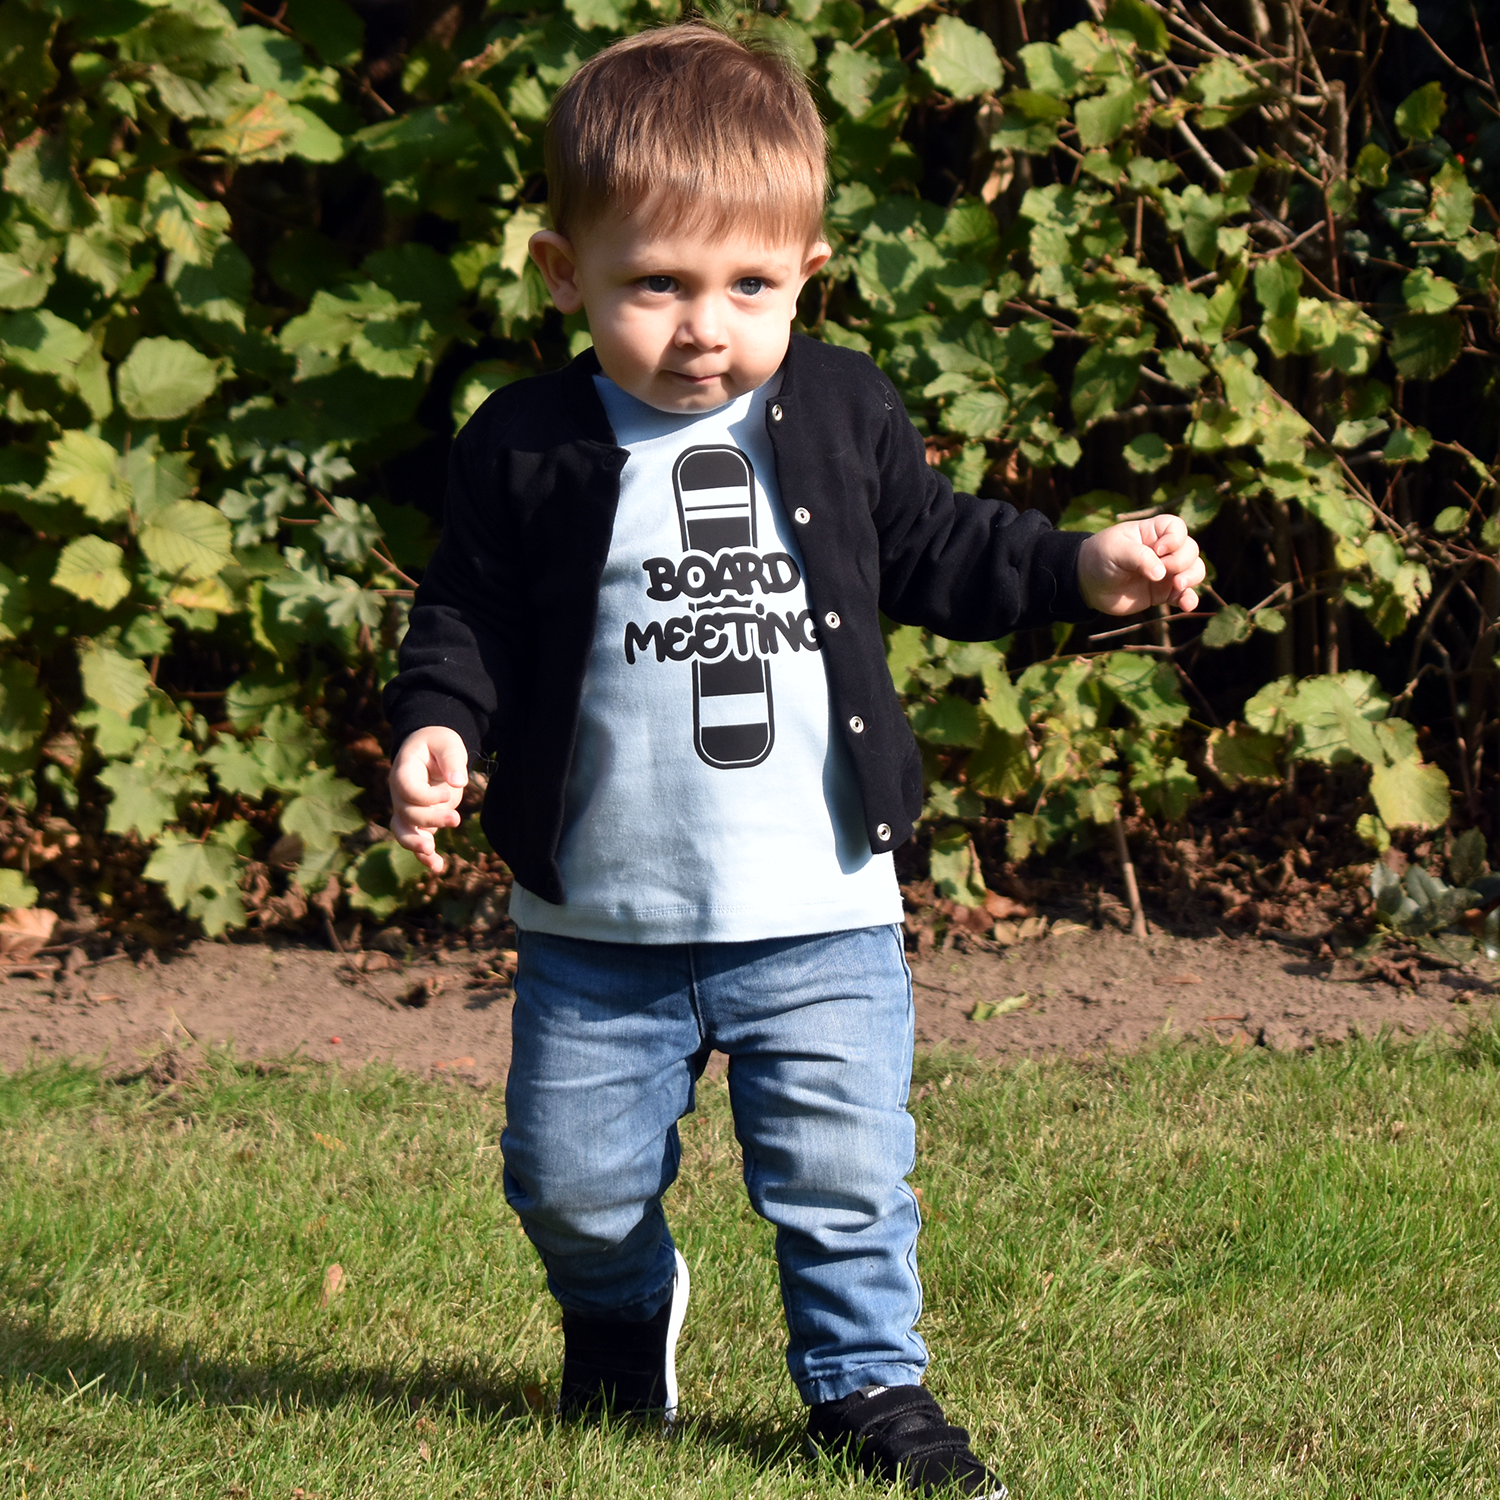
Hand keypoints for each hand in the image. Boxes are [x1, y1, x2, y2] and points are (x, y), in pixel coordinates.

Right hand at [388, 726, 468, 874]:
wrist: (431, 751)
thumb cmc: (438, 743)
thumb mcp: (447, 742)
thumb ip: (452, 759)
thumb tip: (458, 782)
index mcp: (403, 771)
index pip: (407, 790)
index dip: (426, 796)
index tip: (449, 793)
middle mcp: (400, 793)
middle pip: (407, 814)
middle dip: (430, 820)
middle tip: (456, 819)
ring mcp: (407, 809)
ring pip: (403, 832)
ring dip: (416, 846)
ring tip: (433, 854)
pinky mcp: (419, 821)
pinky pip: (416, 841)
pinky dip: (424, 856)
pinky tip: (437, 867)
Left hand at [1078, 515, 1204, 616]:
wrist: (1087, 584)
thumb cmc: (1100, 558)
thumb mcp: (1115, 551)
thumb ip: (1139, 558)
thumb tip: (1161, 575)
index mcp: (1152, 532)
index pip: (1177, 528)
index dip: (1174, 539)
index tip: (1157, 550)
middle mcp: (1164, 551)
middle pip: (1190, 550)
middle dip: (1181, 561)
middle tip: (1161, 571)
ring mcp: (1165, 572)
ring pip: (1194, 570)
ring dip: (1192, 578)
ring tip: (1177, 586)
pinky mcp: (1163, 593)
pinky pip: (1184, 595)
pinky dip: (1189, 599)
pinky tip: (1186, 605)